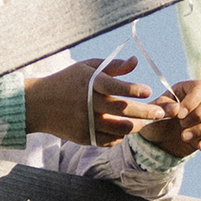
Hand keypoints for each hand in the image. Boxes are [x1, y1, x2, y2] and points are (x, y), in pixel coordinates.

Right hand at [24, 56, 151, 143]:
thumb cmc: (66, 81)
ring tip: (148, 121)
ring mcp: (85, 123)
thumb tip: (136, 61)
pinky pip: (109, 139)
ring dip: (137, 126)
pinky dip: (121, 135)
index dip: (132, 89)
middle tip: (162, 112)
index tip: (148, 91)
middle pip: (122, 110)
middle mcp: (87, 104)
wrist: (37, 105)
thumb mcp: (86, 68)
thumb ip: (112, 66)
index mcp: (89, 83)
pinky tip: (127, 128)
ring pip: (119, 128)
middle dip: (146, 112)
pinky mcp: (84, 136)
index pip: (114, 86)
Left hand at [136, 76, 200, 159]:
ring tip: (184, 136)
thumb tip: (176, 108)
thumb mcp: (153, 112)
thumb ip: (162, 107)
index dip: (193, 100)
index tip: (179, 115)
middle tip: (182, 124)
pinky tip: (199, 146)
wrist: (157, 142)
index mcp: (187, 90)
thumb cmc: (156, 121)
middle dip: (199, 114)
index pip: (200, 87)